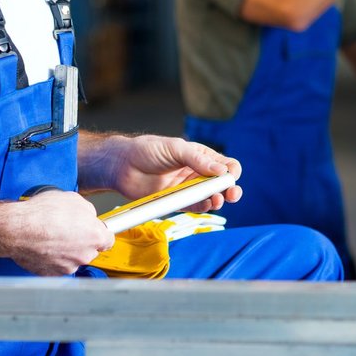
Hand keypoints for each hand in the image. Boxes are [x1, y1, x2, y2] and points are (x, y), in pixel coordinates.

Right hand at [0, 189, 113, 275]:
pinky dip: (53, 257)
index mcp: (95, 236)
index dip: (100, 233)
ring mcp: (68, 266)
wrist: (17, 229)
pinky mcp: (52, 274)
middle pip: (90, 249)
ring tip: (51, 235)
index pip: (108, 240)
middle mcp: (84, 255)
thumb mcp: (73, 199)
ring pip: (73, 258)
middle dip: (81, 240)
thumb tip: (89, 216)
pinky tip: (44, 245)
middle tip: (67, 229)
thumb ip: (87, 211)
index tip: (95, 230)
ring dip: (66, 249)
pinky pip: (57, 265)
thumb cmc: (42, 213)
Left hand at [109, 135, 242, 211]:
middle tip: (233, 194)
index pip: (224, 164)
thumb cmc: (147, 150)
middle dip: (230, 189)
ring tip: (218, 199)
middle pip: (221, 184)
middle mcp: (196, 173)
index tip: (230, 176)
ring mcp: (187, 188)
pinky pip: (194, 207)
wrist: (122, 165)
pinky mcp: (177, 202)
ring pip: (210, 197)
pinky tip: (206, 204)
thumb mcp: (175, 148)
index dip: (231, 171)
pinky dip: (202, 207)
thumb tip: (222, 170)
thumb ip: (197, 159)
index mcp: (200, 156)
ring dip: (218, 199)